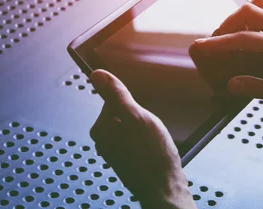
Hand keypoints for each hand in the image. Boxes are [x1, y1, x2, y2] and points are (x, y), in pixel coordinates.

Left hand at [89, 70, 195, 208]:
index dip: (133, 102)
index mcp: (101, 128)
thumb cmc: (152, 155)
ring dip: (145, 128)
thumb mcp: (137, 117)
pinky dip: (147, 140)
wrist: (165, 187)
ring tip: (154, 139)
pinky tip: (154, 148)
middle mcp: (103, 140)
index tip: (143, 112)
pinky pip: (136, 140)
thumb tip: (97, 75)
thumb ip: (117, 95)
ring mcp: (115, 151)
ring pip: (132, 126)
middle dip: (140, 116)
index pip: (114, 99)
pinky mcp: (126, 159)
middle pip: (124, 112)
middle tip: (150, 128)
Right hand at [189, 0, 262, 107]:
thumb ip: (258, 89)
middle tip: (218, 40)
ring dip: (241, 14)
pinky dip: (255, 14)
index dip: (219, 42)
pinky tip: (251, 31)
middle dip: (228, 23)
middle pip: (249, 11)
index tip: (202, 45)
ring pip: (259, 4)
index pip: (244, 38)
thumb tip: (233, 84)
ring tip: (233, 32)